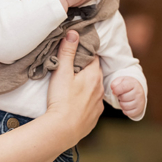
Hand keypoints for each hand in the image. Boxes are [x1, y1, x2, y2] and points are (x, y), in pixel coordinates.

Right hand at [47, 30, 103, 145]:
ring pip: (94, 88)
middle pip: (95, 72)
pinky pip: (92, 103)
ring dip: (86, 84)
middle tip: (72, 65)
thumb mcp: (62, 72)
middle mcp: (100, 89)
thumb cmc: (61, 100)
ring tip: (73, 83)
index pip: (94, 57)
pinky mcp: (94, 117)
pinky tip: (75, 101)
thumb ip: (67, 51)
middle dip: (86, 67)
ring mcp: (98, 104)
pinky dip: (86, 99)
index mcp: (94, 75)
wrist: (62, 130)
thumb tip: (74, 32)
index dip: (85, 52)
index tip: (77, 50)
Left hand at [110, 76, 145, 118]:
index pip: (122, 87)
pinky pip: (128, 113)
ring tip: (123, 100)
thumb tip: (113, 89)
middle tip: (121, 95)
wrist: (137, 90)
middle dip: (119, 97)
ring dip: (121, 103)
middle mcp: (138, 92)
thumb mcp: (121, 80)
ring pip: (125, 106)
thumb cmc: (127, 85)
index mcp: (133, 83)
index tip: (114, 91)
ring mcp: (140, 101)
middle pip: (123, 97)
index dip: (116, 90)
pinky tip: (126, 105)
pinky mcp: (139, 109)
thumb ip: (115, 83)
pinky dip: (124, 110)